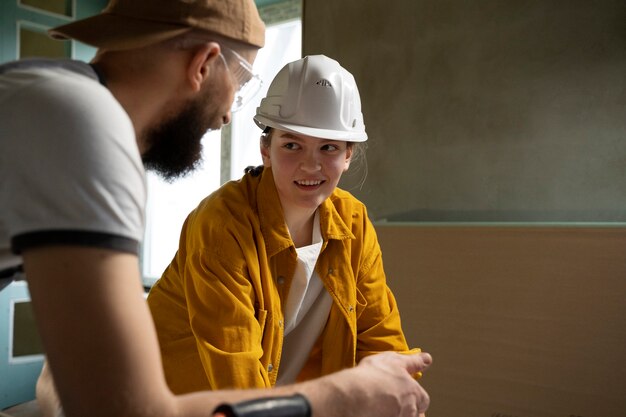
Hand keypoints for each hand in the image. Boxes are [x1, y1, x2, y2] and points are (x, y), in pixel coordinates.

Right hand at [306, 351, 431, 416]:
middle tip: (394, 401)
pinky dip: (384, 415)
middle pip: (415, 413)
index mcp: (414, 393)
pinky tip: (376, 411)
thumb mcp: (395, 360)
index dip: (416, 396)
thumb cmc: (374, 377)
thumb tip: (427, 358)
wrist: (355, 396)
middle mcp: (409, 410)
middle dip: (408, 408)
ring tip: (384, 407)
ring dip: (397, 412)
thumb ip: (413, 361)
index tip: (408, 393)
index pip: (424, 399)